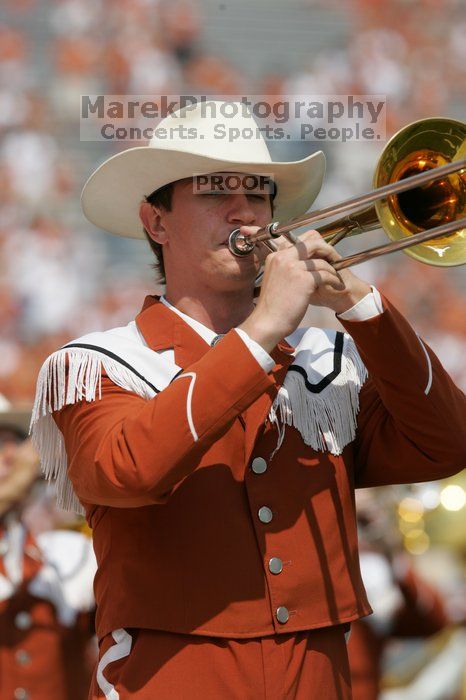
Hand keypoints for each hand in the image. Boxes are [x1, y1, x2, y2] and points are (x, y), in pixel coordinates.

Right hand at [239, 227, 370, 351]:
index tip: (321, 255)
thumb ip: (285, 268)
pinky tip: (336, 285)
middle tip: (334, 260)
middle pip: (312, 243)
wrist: (268, 321)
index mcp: (275, 256)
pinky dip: (334, 280)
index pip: (299, 240)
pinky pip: (325, 274)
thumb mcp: (274, 279)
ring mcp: (294, 267)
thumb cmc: (271, 306)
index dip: (314, 245)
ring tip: (336, 278)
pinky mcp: (304, 279)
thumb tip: (301, 264)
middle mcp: (283, 257)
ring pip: (321, 261)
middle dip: (327, 250)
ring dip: (332, 270)